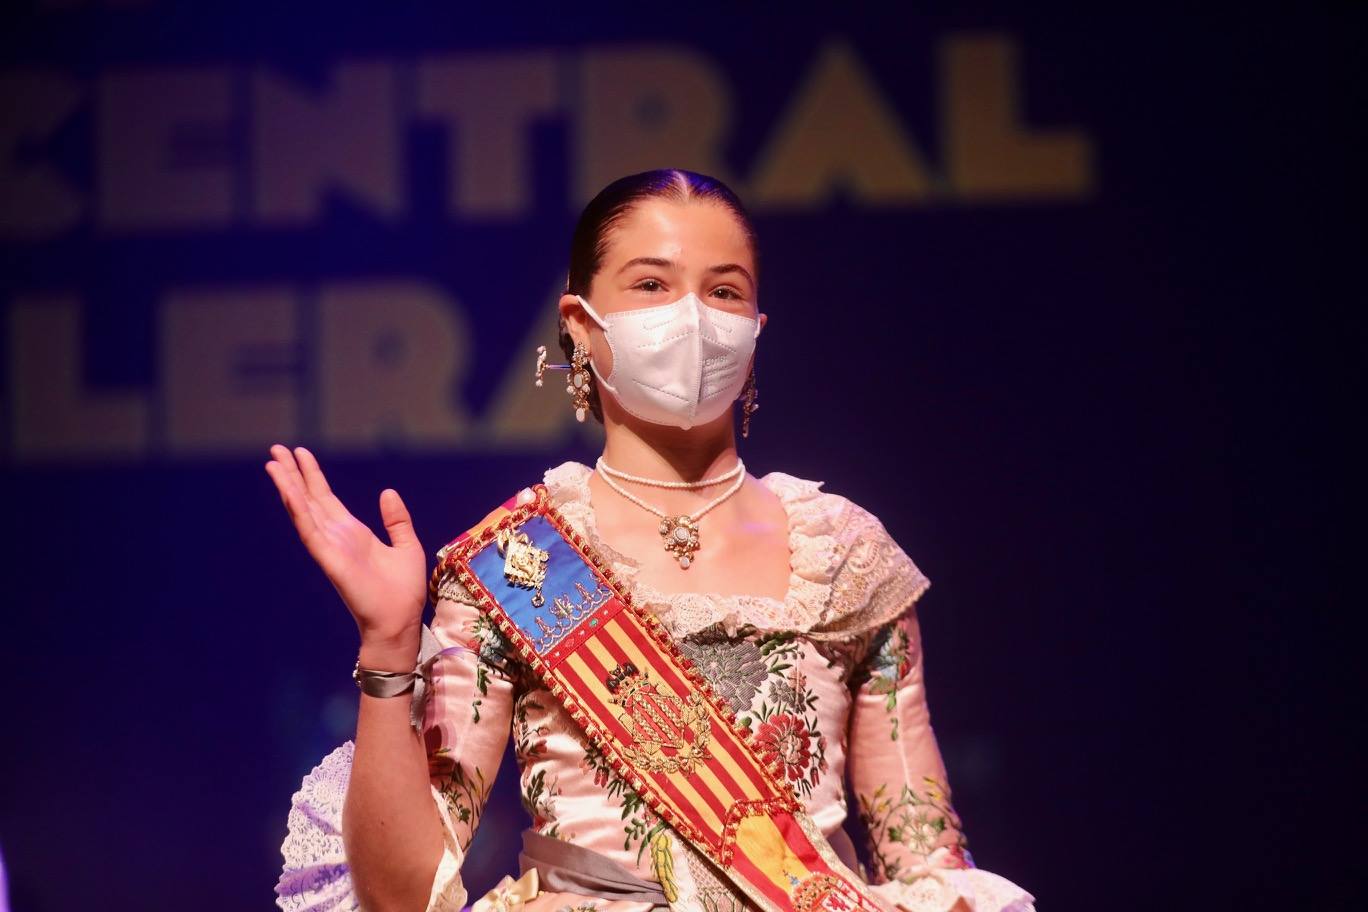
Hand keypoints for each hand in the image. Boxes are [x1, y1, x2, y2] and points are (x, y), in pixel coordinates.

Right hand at [264, 445, 426, 651]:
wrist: (400, 620)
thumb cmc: (403, 591)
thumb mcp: (407, 546)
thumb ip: (397, 521)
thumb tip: (387, 492)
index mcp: (353, 533)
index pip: (326, 499)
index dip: (313, 476)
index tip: (300, 453)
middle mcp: (336, 537)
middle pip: (309, 499)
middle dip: (293, 474)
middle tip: (276, 449)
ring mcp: (330, 547)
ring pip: (303, 511)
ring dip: (288, 487)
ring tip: (273, 462)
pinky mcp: (329, 559)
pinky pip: (310, 530)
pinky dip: (299, 510)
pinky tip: (288, 491)